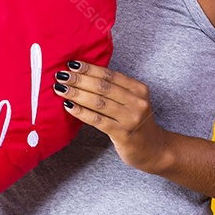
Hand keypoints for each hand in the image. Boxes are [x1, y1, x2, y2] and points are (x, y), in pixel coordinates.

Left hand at [52, 60, 170, 173]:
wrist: (154, 150)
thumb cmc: (137, 123)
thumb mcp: (132, 102)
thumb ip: (114, 90)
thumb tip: (82, 75)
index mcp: (139, 89)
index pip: (110, 75)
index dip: (89, 69)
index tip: (71, 64)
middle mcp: (137, 102)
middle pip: (103, 87)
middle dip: (79, 79)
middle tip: (61, 75)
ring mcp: (131, 119)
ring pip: (99, 102)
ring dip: (77, 94)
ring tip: (60, 89)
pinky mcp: (123, 134)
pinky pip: (98, 120)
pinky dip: (81, 112)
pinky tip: (68, 106)